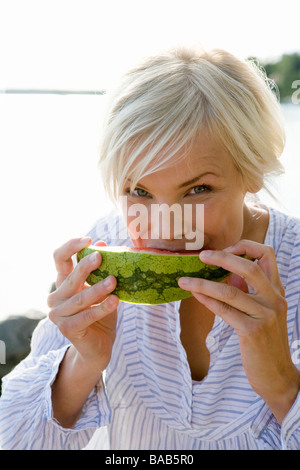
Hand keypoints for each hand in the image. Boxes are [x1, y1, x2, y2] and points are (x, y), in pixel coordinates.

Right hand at [47, 237, 118, 371]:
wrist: (98, 347)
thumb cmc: (101, 313)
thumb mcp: (102, 288)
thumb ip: (100, 269)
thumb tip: (103, 243)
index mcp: (63, 282)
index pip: (59, 258)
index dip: (71, 246)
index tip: (88, 239)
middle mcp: (56, 297)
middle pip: (70, 277)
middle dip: (86, 266)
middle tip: (101, 257)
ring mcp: (58, 314)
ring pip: (80, 298)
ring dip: (97, 289)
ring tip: (114, 281)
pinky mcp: (67, 329)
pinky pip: (86, 316)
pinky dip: (102, 308)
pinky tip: (115, 301)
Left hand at [178, 240, 299, 422]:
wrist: (278, 376)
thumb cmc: (266, 342)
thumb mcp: (263, 313)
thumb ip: (249, 292)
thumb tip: (230, 275)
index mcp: (277, 291)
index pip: (267, 255)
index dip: (246, 246)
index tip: (227, 248)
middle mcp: (274, 299)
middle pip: (249, 267)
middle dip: (222, 258)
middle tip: (202, 256)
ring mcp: (264, 315)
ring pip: (230, 291)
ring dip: (203, 283)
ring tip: (184, 280)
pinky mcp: (252, 331)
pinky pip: (224, 310)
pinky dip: (206, 300)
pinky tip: (194, 294)